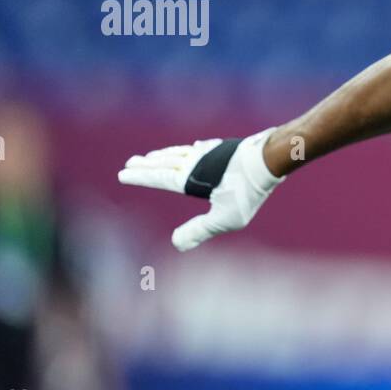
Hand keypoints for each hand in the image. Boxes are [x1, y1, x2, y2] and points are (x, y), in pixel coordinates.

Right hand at [118, 127, 284, 251]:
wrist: (268, 159)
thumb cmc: (247, 191)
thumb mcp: (224, 219)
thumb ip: (199, 231)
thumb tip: (176, 244)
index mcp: (190, 178)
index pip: (159, 177)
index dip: (140, 176)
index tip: (122, 174)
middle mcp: (196, 162)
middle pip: (165, 162)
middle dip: (147, 164)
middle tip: (130, 162)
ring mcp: (211, 152)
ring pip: (181, 152)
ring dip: (165, 154)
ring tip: (153, 156)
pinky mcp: (226, 148)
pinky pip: (202, 147)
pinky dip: (191, 148)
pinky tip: (194, 146)